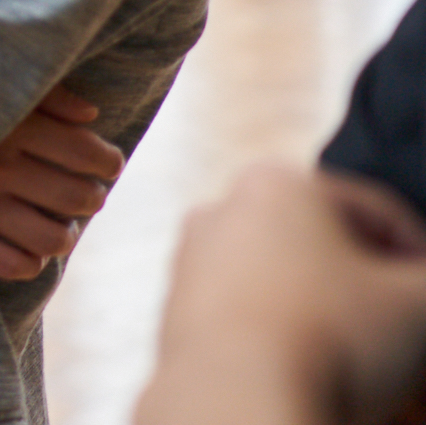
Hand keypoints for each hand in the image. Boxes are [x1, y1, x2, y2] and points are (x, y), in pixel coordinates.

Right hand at [0, 85, 123, 279]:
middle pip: (78, 197)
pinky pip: (14, 265)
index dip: (107, 161)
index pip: (87, 152)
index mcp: (11, 124)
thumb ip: (41, 91)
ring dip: (65, 233)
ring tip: (58, 224)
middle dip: (92, 196)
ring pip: (53, 238)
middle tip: (83, 192)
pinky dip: (31, 261)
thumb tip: (90, 113)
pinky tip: (24, 245)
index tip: (105, 162)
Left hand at [136, 164, 425, 424]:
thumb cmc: (324, 337)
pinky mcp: (181, 320)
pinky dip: (299, 350)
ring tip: (379, 370)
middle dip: (377, 301)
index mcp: (278, 184)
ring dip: (343, 330)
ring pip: (295, 296)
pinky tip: (332, 384)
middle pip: (328, 257)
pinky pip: (259, 329)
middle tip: (408, 332)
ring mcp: (195, 267)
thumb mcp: (419, 303)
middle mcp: (223, 216)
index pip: (377, 212)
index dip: (417, 255)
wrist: (238, 399)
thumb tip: (419, 284)